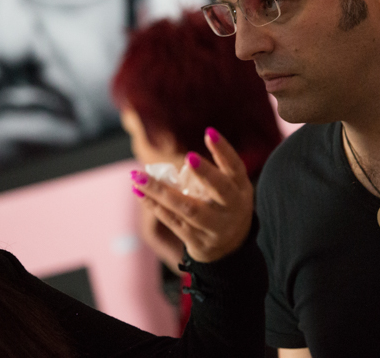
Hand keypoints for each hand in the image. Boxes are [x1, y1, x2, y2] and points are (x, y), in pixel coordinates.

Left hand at [130, 127, 253, 263]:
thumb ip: (214, 171)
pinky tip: (140, 193)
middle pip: (220, 190)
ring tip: (138, 177)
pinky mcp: (197, 240)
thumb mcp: (231, 187)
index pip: (235, 167)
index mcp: (240, 188)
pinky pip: (173, 222)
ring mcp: (215, 226)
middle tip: (189, 157)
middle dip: (205, 173)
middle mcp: (232, 207)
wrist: (230, 247)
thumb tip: (176, 160)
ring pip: (188, 208)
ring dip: (161, 191)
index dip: (224, 150)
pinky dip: (155, 206)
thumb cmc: (225, 204)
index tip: (209, 132)